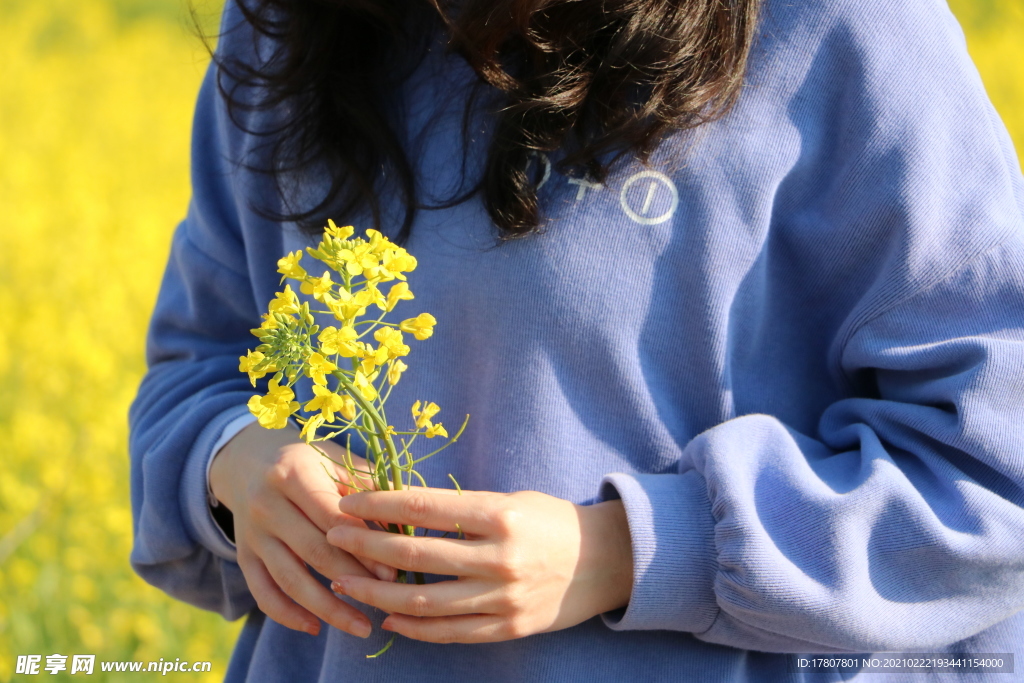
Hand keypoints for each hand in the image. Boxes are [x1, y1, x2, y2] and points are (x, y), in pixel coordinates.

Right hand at [209, 421, 394, 637]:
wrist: (247, 459)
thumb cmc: (308, 460)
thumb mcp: (336, 459)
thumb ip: (370, 486)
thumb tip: (409, 520)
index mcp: (293, 474)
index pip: (333, 519)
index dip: (364, 547)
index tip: (393, 571)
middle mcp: (266, 505)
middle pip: (314, 552)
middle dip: (353, 579)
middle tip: (386, 599)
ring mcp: (252, 534)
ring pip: (289, 580)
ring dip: (327, 609)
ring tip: (361, 627)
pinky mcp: (243, 555)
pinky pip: (263, 592)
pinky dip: (287, 614)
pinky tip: (315, 627)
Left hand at [325, 488, 632, 643]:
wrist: (608, 561)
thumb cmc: (554, 521)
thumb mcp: (513, 501)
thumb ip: (464, 510)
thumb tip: (404, 510)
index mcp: (500, 515)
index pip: (425, 507)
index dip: (380, 505)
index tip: (348, 503)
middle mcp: (499, 558)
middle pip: (416, 555)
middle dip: (366, 546)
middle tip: (333, 538)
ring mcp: (503, 598)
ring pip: (425, 601)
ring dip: (377, 592)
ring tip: (344, 581)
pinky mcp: (508, 628)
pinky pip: (451, 633)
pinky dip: (415, 627)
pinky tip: (389, 618)